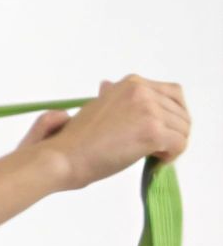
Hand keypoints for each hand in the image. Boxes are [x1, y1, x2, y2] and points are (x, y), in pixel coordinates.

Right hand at [34, 74, 190, 191]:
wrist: (62, 158)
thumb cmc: (72, 140)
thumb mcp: (93, 107)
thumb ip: (110, 98)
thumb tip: (108, 86)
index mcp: (130, 84)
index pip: (171, 94)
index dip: (169, 115)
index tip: (157, 132)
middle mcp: (142, 91)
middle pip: (181, 112)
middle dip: (173, 131)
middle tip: (156, 148)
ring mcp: (149, 111)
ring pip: (183, 129)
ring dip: (172, 145)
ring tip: (153, 156)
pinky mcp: (152, 132)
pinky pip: (180, 144)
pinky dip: (171, 156)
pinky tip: (155, 161)